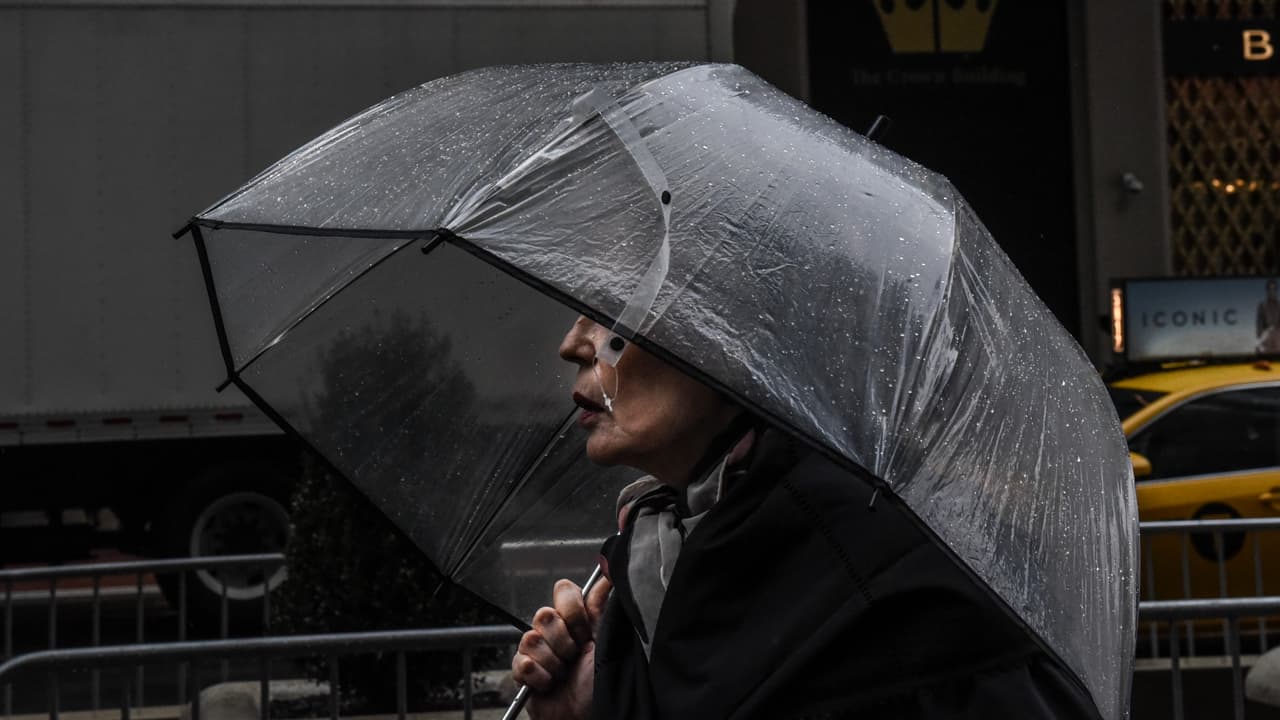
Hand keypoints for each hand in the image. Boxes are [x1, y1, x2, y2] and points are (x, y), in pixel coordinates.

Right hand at [512, 576, 612, 719]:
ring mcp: (537, 651)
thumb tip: (608, 574)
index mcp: (576, 620)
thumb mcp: (608, 640)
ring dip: (553, 663)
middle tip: (574, 656)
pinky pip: (520, 663)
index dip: (571, 609)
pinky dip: (539, 677)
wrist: (586, 717)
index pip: (563, 591)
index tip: (584, 629)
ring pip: (531, 638)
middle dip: (563, 641)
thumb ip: (603, 607)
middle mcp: (555, 632)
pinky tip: (550, 684)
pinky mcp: (523, 671)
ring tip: (563, 674)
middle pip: (544, 614)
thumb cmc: (601, 684)